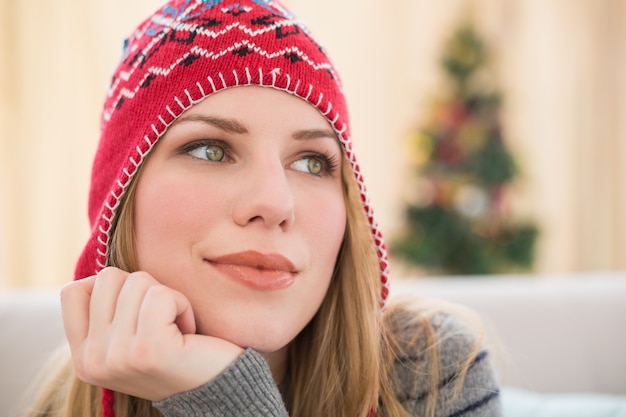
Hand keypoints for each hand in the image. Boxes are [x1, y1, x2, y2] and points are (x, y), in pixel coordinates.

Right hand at [61, 267, 243, 400]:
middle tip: (161, 317)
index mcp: (83, 358)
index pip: (72, 292)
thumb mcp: (129, 338)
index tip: (137, 307)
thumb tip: (101, 276)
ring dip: (167, 296)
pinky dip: (182, 303)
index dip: (109, 286)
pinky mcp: (148, 349)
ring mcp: (118, 357)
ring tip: (176, 327)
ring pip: (136, 281)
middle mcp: (93, 361)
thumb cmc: (178, 353)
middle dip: (143, 287)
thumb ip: (107, 313)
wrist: (217, 388)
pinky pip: (160, 295)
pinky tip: (188, 329)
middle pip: (107, 279)